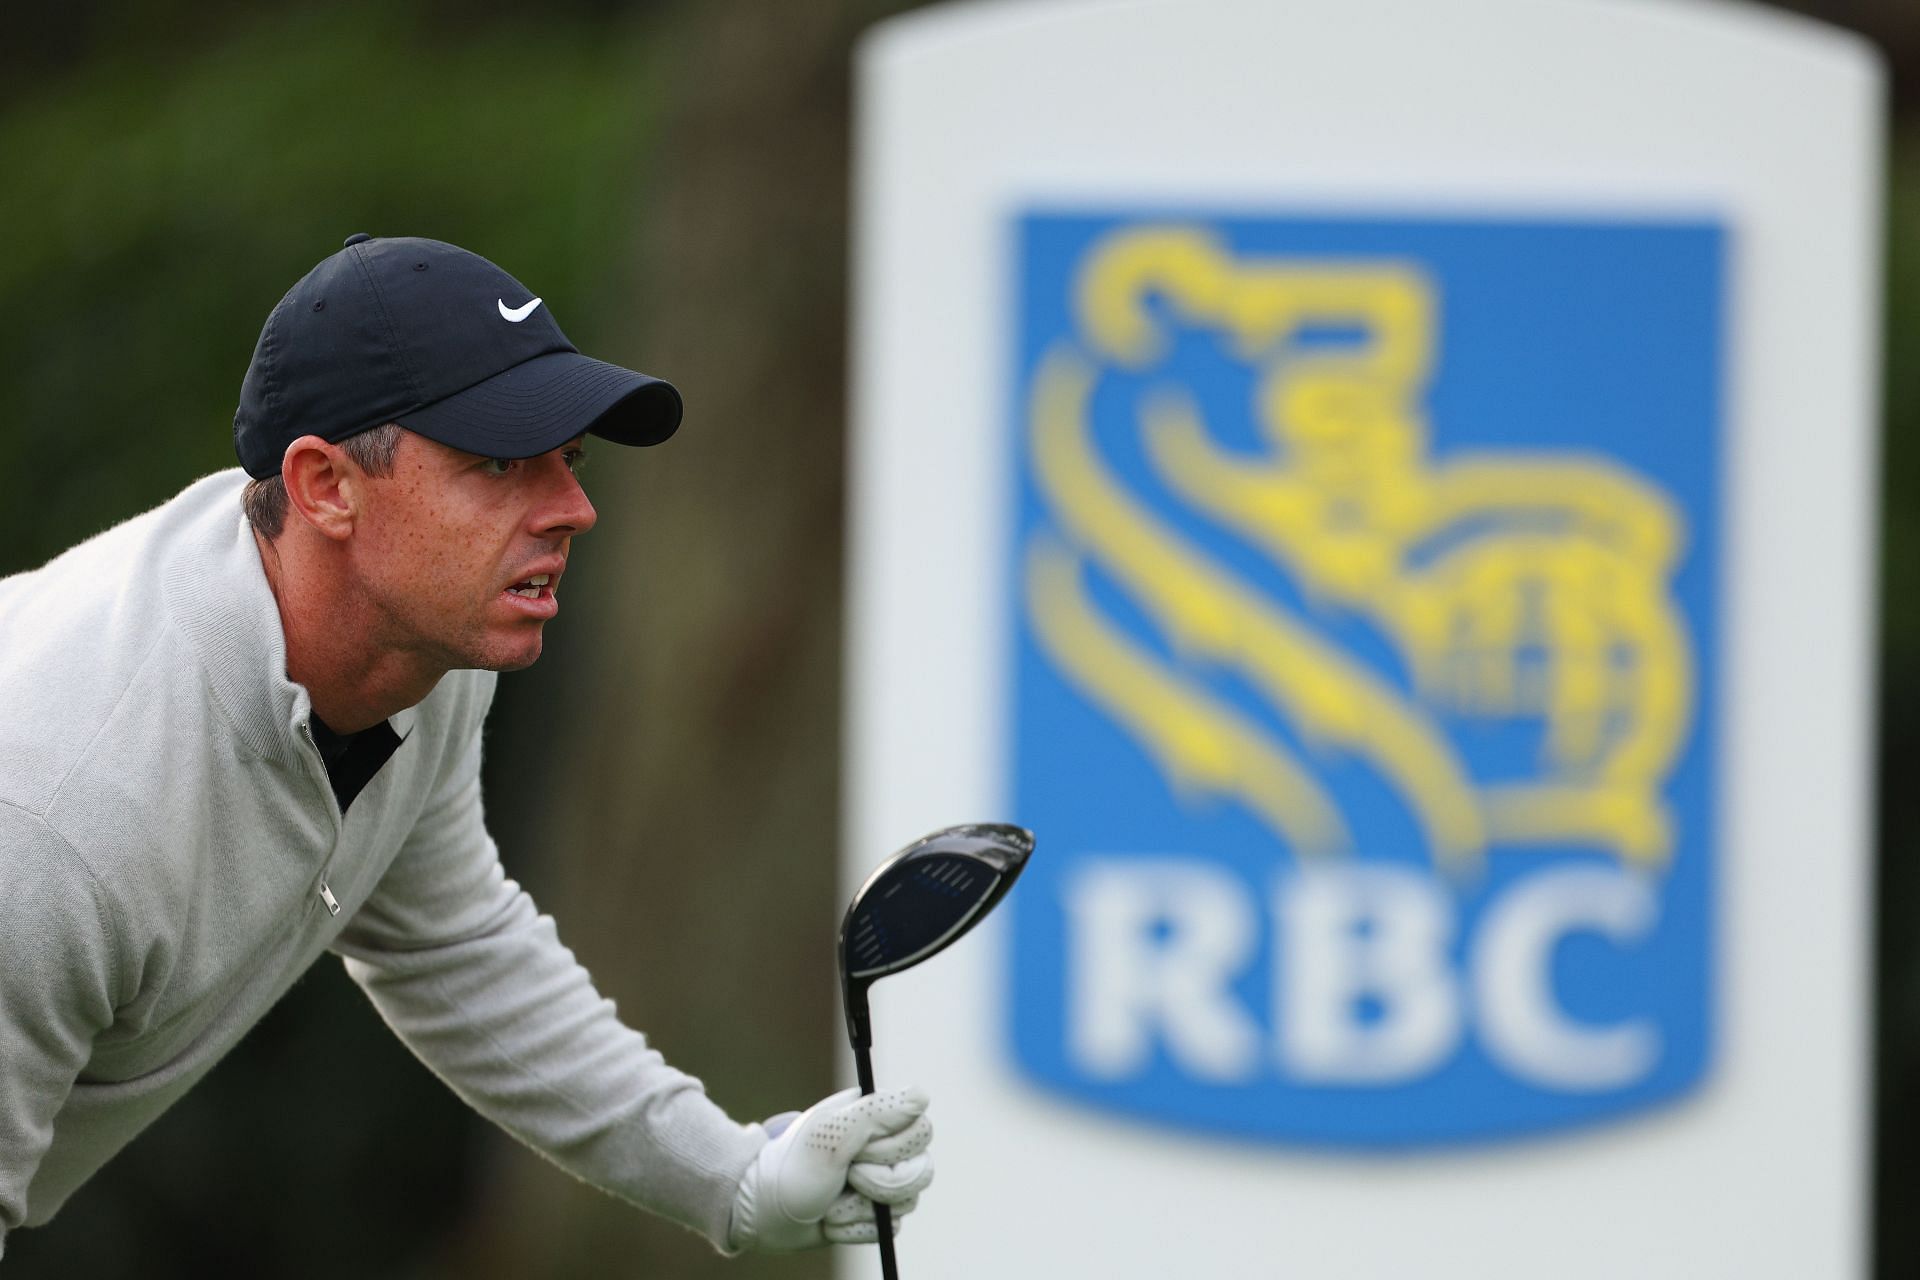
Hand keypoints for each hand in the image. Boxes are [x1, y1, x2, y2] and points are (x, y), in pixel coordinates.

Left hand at [728, 1085, 934, 1251]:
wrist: (763, 1212)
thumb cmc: (792, 1168)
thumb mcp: (830, 1135)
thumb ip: (877, 1113)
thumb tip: (922, 1096)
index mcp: (876, 1117)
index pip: (922, 1130)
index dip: (893, 1149)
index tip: (858, 1152)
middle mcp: (885, 1147)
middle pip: (920, 1170)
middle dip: (876, 1182)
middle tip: (844, 1176)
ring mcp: (882, 1181)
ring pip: (907, 1202)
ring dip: (860, 1207)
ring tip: (830, 1201)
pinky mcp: (876, 1213)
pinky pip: (889, 1228)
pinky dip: (855, 1227)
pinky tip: (831, 1218)